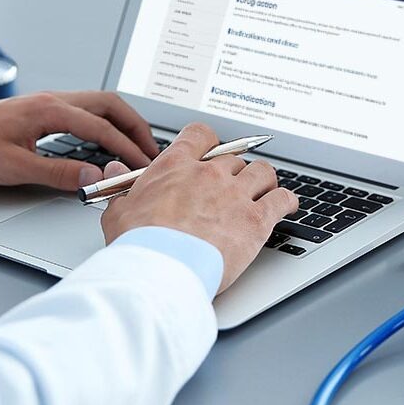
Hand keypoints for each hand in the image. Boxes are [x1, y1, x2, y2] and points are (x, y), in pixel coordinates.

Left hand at [0, 91, 161, 189]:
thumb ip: (59, 173)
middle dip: (135, 125)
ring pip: (98, 103)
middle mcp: (51, 100)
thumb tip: (94, 176)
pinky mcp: (41, 109)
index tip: (142, 165)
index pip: (101, 127)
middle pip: (109, 104)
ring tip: (136, 144)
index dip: (126, 148)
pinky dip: (105, 121)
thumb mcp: (15, 168)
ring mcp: (47, 101)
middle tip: (151, 149)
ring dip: (122, 121)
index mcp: (48, 110)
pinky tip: (107, 138)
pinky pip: (85, 109)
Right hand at [100, 123, 298, 293]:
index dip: (209, 143)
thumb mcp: (119, 211)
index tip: (211, 152)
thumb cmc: (140, 243)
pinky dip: (287, 201)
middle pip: (233, 159)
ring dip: (264, 181)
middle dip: (233, 172)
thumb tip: (115, 169)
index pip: (201, 136)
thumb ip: (123, 187)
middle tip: (232, 187)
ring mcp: (236, 195)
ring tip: (264, 191)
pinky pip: (282, 198)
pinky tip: (287, 205)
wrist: (163, 268)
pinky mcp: (256, 219)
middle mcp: (210, 174)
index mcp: (177, 166)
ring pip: (263, 172)